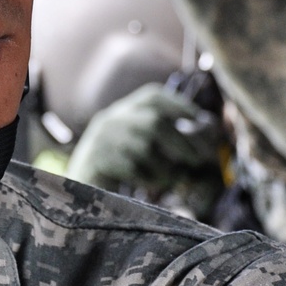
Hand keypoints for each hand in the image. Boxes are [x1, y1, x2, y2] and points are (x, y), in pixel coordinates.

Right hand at [67, 82, 221, 196]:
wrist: (79, 190)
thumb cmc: (118, 168)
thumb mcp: (139, 144)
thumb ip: (168, 135)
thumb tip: (207, 128)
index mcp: (122, 110)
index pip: (153, 96)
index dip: (181, 107)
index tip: (203, 122)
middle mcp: (110, 120)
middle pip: (153, 122)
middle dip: (182, 142)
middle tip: (200, 159)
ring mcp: (101, 140)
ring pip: (144, 146)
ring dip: (166, 166)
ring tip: (175, 179)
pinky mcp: (97, 162)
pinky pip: (132, 168)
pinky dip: (148, 178)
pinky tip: (152, 187)